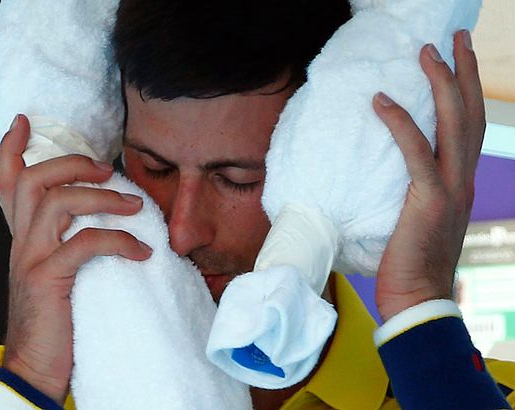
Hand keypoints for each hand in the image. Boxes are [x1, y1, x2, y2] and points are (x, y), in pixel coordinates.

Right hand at [0, 115, 151, 402]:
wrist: (35, 367)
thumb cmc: (54, 319)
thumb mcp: (55, 274)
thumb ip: (66, 245)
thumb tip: (105, 223)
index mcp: (23, 238)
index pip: (7, 183)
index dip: (12, 149)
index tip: (24, 121)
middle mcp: (21, 242)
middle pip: (33, 180)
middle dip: (71, 164)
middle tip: (106, 168)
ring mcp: (31, 259)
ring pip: (58, 203)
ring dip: (103, 199)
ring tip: (136, 207)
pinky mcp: (47, 279)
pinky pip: (84, 244)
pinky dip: (118, 242)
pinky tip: (142, 252)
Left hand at [373, 30, 484, 321]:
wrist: (416, 298)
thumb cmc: (409, 262)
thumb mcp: (416, 218)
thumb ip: (413, 192)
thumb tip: (386, 172)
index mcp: (461, 182)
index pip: (470, 126)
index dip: (467, 90)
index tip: (458, 59)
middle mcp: (463, 179)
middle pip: (471, 114)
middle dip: (463, 72)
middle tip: (452, 38)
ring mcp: (451, 189)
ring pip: (453, 124)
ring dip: (442, 83)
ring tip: (426, 52)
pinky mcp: (429, 201)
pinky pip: (416, 152)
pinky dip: (401, 123)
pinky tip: (382, 100)